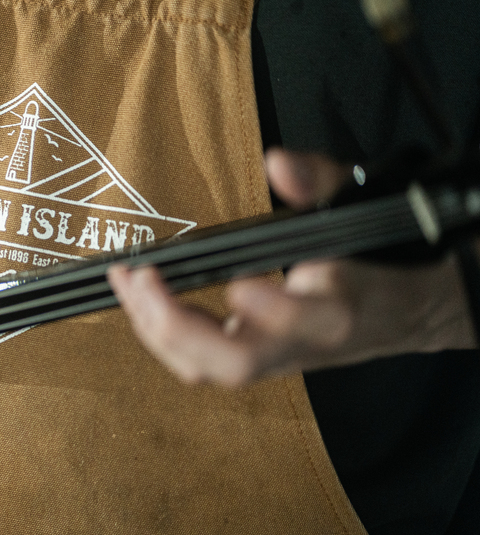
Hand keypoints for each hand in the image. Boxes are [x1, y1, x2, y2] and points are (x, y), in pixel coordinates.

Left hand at [107, 148, 476, 386]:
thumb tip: (281, 163)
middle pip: (237, 363)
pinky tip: (142, 297)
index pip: (304, 322)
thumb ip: (321, 183)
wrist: (408, 311)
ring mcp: (275, 360)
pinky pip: (200, 363)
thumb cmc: (382, 258)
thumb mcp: (362, 206)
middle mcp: (302, 345)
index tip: (238, 282)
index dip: (270, 309)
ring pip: (210, 371)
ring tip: (126, 283)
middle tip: (141, 279)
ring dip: (157, 332)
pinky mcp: (255, 360)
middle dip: (178, 327)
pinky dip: (164, 334)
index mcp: (337, 308)